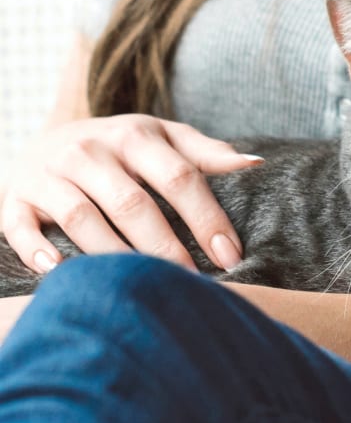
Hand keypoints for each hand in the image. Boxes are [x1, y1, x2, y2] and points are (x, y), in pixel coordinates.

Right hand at [2, 114, 262, 272]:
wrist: (49, 139)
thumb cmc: (122, 147)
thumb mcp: (163, 138)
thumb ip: (206, 153)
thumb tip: (254, 164)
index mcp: (135, 136)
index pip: (179, 177)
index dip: (206, 218)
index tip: (230, 256)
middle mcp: (91, 152)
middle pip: (133, 204)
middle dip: (167, 248)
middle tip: (195, 283)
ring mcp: (49, 174)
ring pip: (82, 218)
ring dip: (115, 256)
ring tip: (143, 287)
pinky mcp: (14, 198)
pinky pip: (21, 226)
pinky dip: (37, 251)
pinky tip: (61, 274)